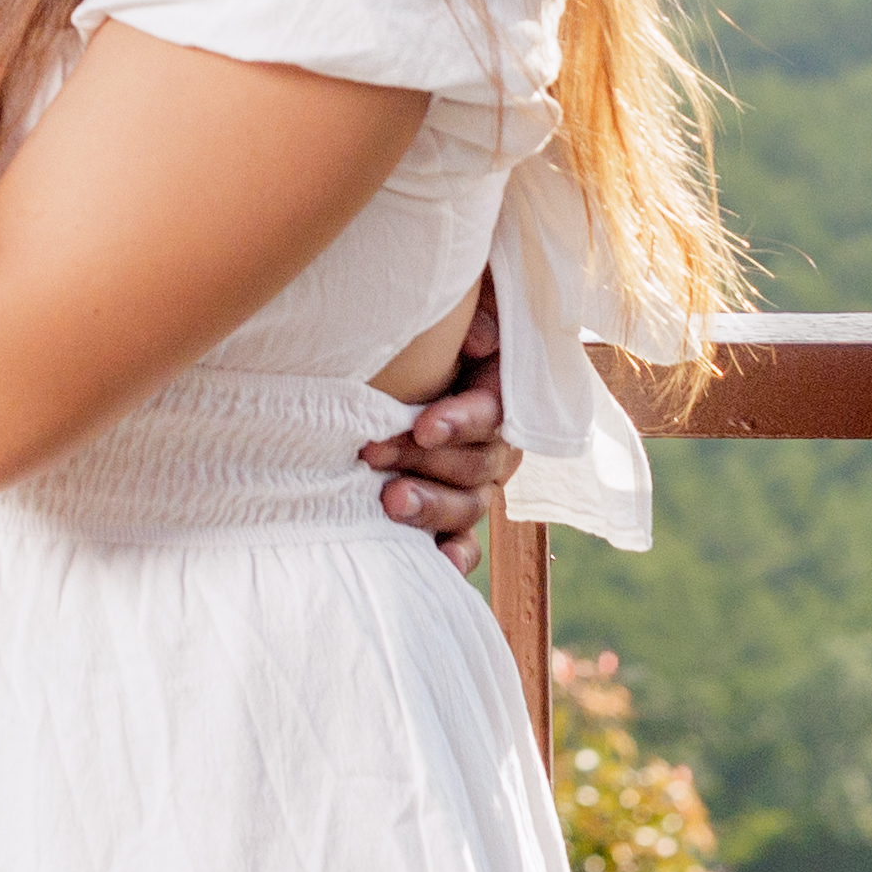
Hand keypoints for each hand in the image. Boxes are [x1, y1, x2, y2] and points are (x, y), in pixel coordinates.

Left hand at [361, 269, 526, 574]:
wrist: (401, 365)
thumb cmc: (429, 332)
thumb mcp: (463, 309)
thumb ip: (478, 317)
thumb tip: (477, 343)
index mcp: (497, 396)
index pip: (491, 413)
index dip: (460, 422)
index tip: (422, 425)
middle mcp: (492, 446)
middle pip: (476, 466)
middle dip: (427, 463)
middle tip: (374, 454)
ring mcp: (472, 485)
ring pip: (468, 506)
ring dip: (431, 507)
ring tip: (390, 502)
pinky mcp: (449, 515)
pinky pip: (464, 544)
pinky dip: (454, 555)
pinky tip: (437, 563)